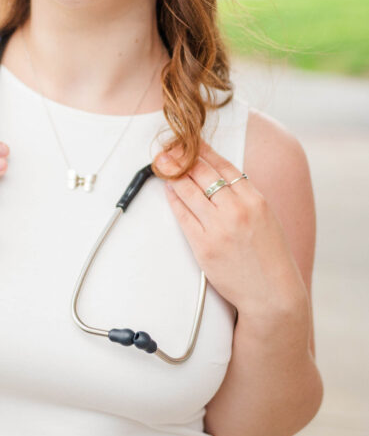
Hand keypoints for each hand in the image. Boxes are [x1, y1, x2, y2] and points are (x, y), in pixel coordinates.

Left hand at [156, 141, 306, 318]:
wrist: (273, 294)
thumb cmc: (270, 257)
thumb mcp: (266, 217)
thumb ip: (245, 196)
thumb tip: (219, 176)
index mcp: (256, 199)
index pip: (224, 165)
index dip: (203, 150)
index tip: (190, 141)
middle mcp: (238, 210)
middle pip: (203, 173)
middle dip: (182, 156)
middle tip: (168, 147)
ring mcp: (219, 228)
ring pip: (189, 190)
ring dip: (172, 173)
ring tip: (162, 163)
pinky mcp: (204, 246)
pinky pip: (183, 215)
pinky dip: (174, 199)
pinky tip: (168, 189)